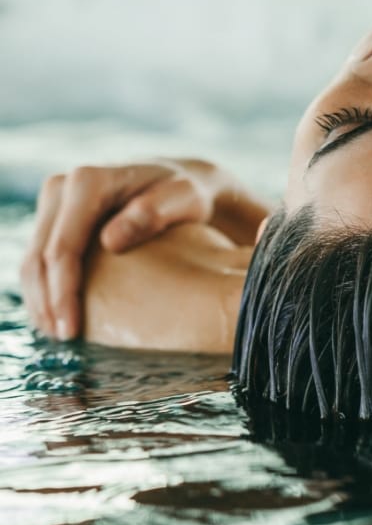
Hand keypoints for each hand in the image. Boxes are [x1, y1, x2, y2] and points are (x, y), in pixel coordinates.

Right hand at [19, 159, 266, 340]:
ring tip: (60, 336)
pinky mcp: (55, 219)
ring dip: (40, 302)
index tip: (73, 330)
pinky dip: (45, 291)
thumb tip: (110, 240)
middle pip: (39, 257)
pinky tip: (59, 318)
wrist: (178, 182)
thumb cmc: (186, 193)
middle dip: (47, 304)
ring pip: (32, 262)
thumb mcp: (183, 198)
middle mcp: (63, 187)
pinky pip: (40, 260)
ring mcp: (55, 202)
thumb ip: (153, 213)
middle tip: (66, 343)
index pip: (63, 247)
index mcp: (88, 182)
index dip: (63, 292)